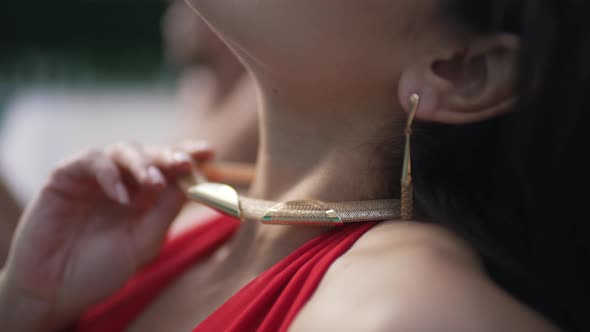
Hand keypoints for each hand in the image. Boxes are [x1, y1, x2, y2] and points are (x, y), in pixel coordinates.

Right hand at [1, 141, 211, 330]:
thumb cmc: (101, 269)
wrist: (54, 290)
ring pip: (124, 150)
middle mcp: (124, 181)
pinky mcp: (66, 176)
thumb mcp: (143, 243)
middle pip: (152, 154)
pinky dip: (108, 173)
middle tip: (185, 163)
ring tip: (153, 183)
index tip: (209, 154)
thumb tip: (190, 184)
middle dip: (171, 156)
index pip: (172, 169)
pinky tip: (120, 196)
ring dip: (143, 163)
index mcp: (146, 197)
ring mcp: (96, 177)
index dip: (189, 157)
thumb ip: (164, 213)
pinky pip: (92, 160)